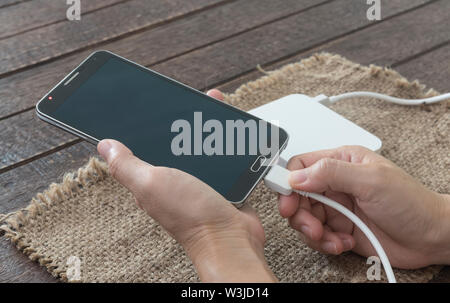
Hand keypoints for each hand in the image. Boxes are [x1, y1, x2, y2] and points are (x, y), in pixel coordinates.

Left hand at [97, 89, 275, 281]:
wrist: (230, 235)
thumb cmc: (190, 214)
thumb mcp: (150, 184)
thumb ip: (127, 165)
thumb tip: (104, 146)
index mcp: (151, 179)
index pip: (141, 147)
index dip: (141, 127)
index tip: (146, 105)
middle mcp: (173, 179)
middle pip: (172, 142)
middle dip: (179, 119)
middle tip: (186, 99)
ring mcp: (197, 180)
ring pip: (198, 145)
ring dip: (205, 125)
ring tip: (212, 104)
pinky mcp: (219, 181)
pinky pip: (219, 155)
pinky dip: (225, 140)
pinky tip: (231, 128)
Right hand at [279, 145, 449, 268]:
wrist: (431, 237)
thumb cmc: (412, 202)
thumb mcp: (372, 180)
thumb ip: (332, 173)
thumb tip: (298, 176)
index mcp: (341, 162)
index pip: (301, 165)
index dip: (287, 181)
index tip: (285, 199)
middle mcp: (335, 183)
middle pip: (297, 195)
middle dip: (299, 213)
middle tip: (311, 226)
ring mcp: (336, 207)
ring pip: (304, 217)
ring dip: (313, 232)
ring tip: (330, 238)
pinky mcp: (339, 229)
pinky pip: (317, 236)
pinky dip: (325, 243)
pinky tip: (343, 243)